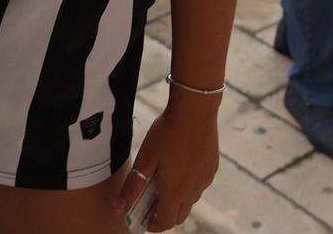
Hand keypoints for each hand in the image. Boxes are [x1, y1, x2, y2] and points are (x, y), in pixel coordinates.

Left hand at [114, 92, 219, 230]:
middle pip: (180, 215)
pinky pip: (199, 185)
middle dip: (165, 216)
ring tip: (163, 183)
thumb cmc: (167, 133)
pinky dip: (188, 186)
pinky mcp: (212, 168)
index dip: (153, 225)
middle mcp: (193, 190)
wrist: (195, 110)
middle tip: (150, 203)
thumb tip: (120, 209)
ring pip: (191, 201)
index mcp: (175, 191)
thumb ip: (132, 186)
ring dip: (177, 201)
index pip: (166, 222)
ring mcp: (205, 179)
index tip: (143, 220)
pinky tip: (179, 168)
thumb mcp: (145, 158)